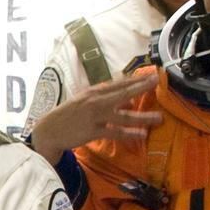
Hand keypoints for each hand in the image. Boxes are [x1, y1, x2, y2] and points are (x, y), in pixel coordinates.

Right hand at [30, 72, 162, 164]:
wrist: (50, 129)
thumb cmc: (70, 115)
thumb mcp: (87, 101)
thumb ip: (108, 98)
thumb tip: (131, 99)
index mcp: (95, 91)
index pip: (120, 83)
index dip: (137, 79)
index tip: (152, 75)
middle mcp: (96, 100)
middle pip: (124, 93)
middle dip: (142, 87)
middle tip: (157, 82)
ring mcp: (95, 116)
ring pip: (124, 116)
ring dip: (143, 117)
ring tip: (159, 118)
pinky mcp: (93, 131)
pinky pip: (115, 132)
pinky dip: (129, 134)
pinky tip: (141, 134)